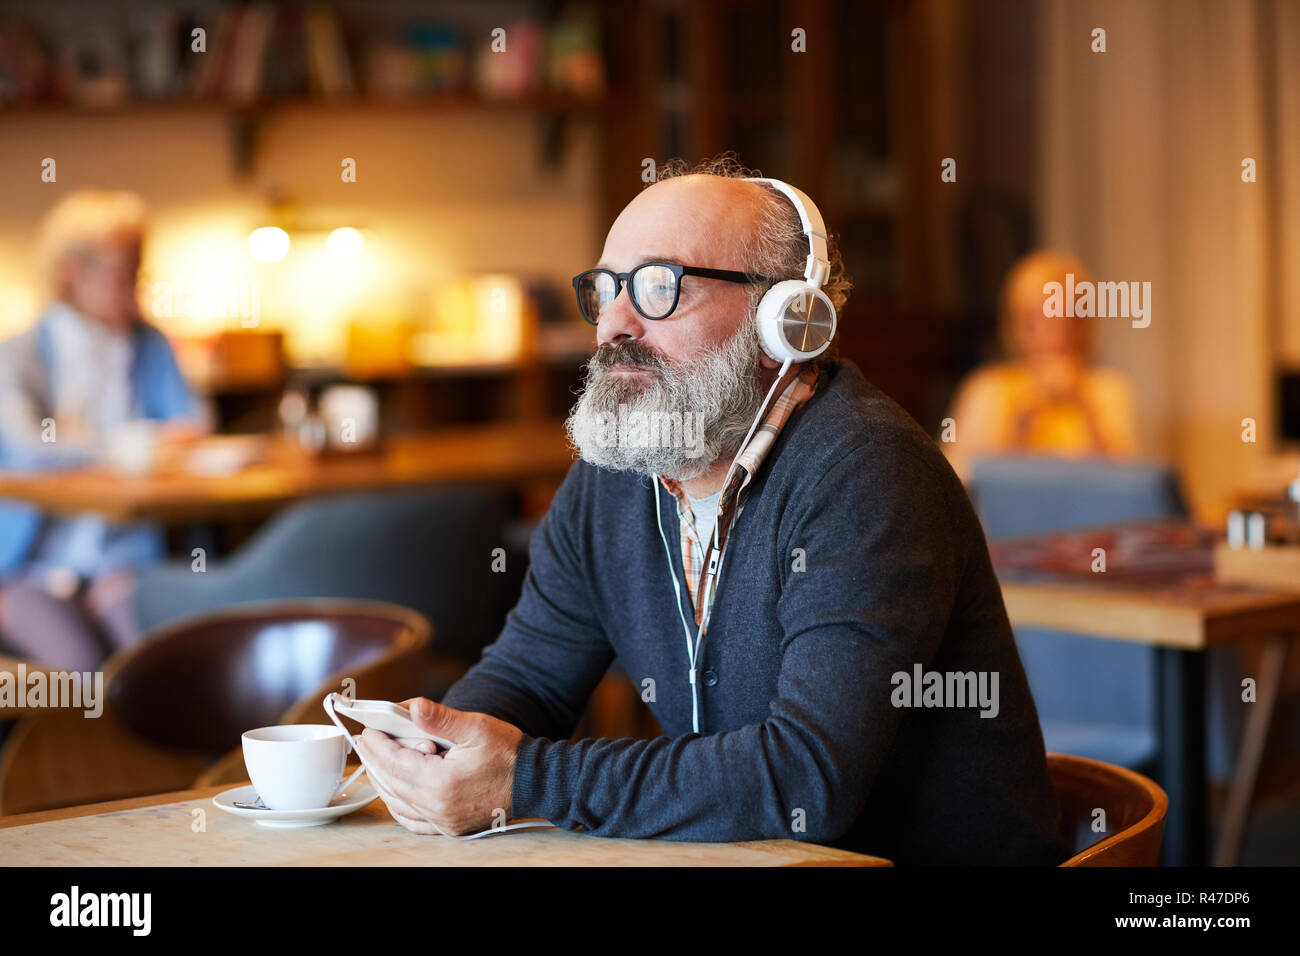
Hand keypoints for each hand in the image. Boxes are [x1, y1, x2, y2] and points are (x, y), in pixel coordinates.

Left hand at [354, 698, 523, 836]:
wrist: (535, 782)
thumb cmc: (509, 753)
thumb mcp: (476, 727)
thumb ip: (440, 718)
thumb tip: (411, 707)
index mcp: (441, 781)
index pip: (395, 761)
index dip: (377, 744)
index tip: (367, 730)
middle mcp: (438, 806)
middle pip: (392, 782)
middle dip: (375, 760)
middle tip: (365, 742)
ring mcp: (443, 820)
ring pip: (398, 802)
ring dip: (383, 781)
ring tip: (375, 761)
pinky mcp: (450, 826)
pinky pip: (413, 820)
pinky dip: (398, 804)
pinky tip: (394, 793)